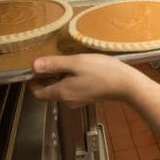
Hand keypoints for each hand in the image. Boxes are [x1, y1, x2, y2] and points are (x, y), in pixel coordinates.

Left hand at [27, 54, 141, 106]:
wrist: (127, 84)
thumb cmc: (101, 71)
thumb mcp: (75, 63)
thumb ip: (53, 64)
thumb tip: (32, 66)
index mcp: (61, 93)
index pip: (36, 93)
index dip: (32, 80)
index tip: (36, 66)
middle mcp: (66, 100)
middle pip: (47, 90)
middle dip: (45, 76)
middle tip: (52, 59)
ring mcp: (77, 100)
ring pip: (59, 89)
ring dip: (58, 76)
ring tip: (66, 61)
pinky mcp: (86, 97)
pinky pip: (70, 89)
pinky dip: (68, 79)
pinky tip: (78, 68)